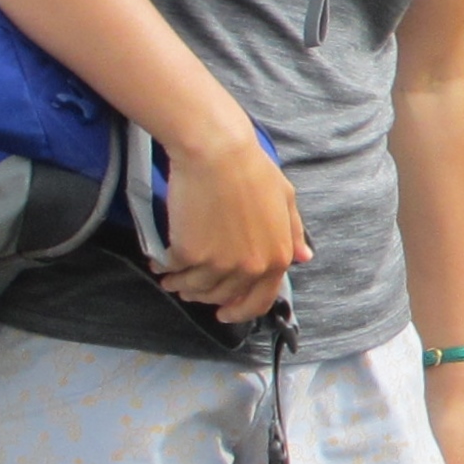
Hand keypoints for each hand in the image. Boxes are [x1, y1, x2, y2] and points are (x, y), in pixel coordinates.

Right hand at [150, 129, 308, 326]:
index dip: (240, 311)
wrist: (217, 151)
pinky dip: (164, 268)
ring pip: (195, 289)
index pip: (259, 300)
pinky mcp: (190, 255)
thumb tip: (304, 257)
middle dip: (204, 297)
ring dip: (181, 286)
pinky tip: (159, 262)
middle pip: (223, 297)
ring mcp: (221, 264)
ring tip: (171, 278)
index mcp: (277, 257)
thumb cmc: (250, 168)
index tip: (225, 312)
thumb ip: (292, 231)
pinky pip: (173, 271)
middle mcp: (251, 267)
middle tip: (189, 291)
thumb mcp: (285, 198)